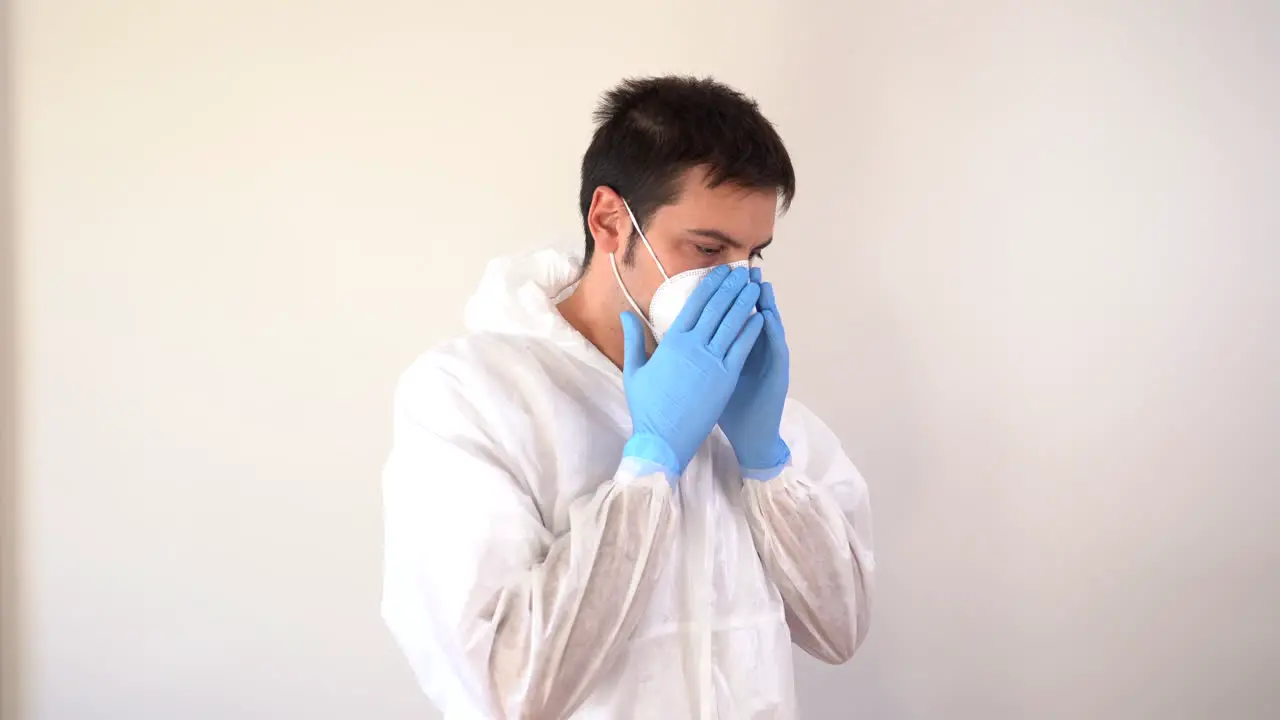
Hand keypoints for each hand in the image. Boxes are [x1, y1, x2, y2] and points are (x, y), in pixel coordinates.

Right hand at [621, 266, 763, 476]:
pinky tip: (759, 316)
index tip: (720, 272)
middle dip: (730, 287)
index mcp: (671, 343)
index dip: (709, 286)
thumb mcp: (635, 370)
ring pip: (731, 324)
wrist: (663, 439)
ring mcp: (711, 362)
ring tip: (753, 286)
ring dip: (744, 303)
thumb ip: (633, 339)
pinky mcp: (725, 378)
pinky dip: (751, 330)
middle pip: (716, 309)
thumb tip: (626, 314)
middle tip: (742, 271)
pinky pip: (741, 348)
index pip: (694, 305)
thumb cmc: (647, 407)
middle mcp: (693, 347)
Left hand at [719, 267, 790, 476]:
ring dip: (763, 304)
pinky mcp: (776, 374)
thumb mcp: (710, 379)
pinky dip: (770, 332)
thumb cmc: (729, 407)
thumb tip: (677, 340)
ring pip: (765, 326)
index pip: (728, 318)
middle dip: (744, 292)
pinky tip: (766, 316)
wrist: (750, 435)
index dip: (723, 297)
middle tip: (742, 268)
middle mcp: (751, 351)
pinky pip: (773, 350)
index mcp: (732, 351)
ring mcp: (765, 361)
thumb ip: (698, 356)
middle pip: (747, 315)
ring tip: (759, 283)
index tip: (716, 275)